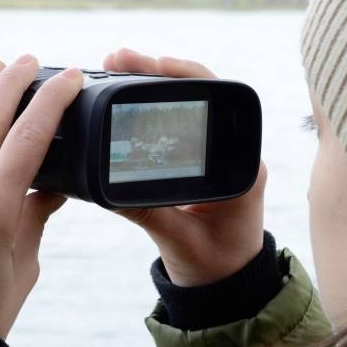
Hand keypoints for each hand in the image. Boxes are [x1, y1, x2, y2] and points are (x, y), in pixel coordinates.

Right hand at [104, 48, 266, 286]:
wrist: (227, 288)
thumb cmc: (216, 269)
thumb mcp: (179, 241)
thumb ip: (148, 213)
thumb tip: (104, 188)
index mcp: (242, 167)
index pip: (219, 103)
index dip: (187, 76)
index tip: (155, 63)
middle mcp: (234, 154)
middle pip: (201, 96)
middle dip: (160, 73)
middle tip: (119, 58)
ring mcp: (218, 157)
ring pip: (188, 107)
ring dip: (155, 86)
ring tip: (117, 68)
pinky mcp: (200, 163)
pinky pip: (179, 125)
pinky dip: (154, 108)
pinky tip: (128, 97)